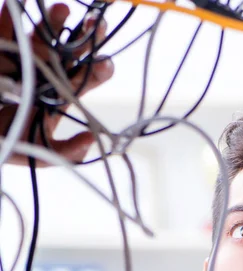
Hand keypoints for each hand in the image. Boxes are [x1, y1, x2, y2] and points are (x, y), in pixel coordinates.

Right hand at [0, 2, 113, 164]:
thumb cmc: (14, 143)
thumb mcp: (43, 154)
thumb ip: (68, 151)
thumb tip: (91, 139)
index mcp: (61, 94)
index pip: (86, 79)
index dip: (98, 70)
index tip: (104, 63)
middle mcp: (46, 72)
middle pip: (70, 52)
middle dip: (85, 37)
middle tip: (97, 25)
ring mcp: (22, 58)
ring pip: (42, 36)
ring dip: (53, 21)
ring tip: (65, 9)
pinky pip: (5, 29)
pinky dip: (10, 14)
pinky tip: (18, 2)